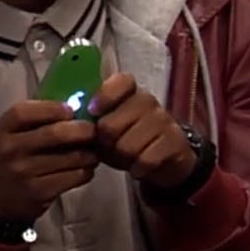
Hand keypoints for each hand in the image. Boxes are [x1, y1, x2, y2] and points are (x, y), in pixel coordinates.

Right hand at [0, 100, 98, 223]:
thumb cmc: (15, 155)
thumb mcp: (17, 132)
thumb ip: (40, 116)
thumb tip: (79, 103)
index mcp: (5, 128)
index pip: (27, 112)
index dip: (54, 108)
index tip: (71, 110)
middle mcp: (11, 149)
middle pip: (55, 134)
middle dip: (83, 130)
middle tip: (94, 131)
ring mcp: (24, 172)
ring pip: (71, 157)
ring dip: (89, 153)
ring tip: (93, 151)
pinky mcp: (39, 192)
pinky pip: (74, 177)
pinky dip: (86, 171)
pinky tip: (85, 168)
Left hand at [89, 73, 195, 187]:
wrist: (165, 159)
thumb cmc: (129, 139)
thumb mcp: (109, 126)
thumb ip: (94, 119)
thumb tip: (75, 121)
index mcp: (130, 92)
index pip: (121, 82)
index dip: (104, 97)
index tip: (93, 111)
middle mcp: (148, 102)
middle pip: (112, 123)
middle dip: (106, 142)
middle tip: (110, 146)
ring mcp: (164, 121)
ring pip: (128, 144)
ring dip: (122, 157)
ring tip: (126, 157)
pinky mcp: (175, 142)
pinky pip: (146, 159)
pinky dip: (138, 168)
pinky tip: (139, 167)